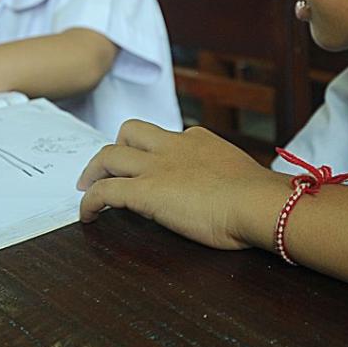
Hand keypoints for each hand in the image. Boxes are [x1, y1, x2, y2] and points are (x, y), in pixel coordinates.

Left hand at [76, 121, 289, 249]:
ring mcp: (157, 167)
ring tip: (88, 187)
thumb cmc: (259, 198)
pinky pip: (105, 191)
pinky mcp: (145, 192)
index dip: (153, 150)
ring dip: (94, 170)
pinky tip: (87, 215)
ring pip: (109, 154)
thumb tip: (230, 193)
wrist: (258, 202)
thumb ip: (226, 176)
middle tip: (107, 169)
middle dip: (116, 148)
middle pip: (130, 131)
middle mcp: (173, 146)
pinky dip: (90, 201)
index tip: (151, 165)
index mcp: (198, 140)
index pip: (167, 136)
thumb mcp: (240, 175)